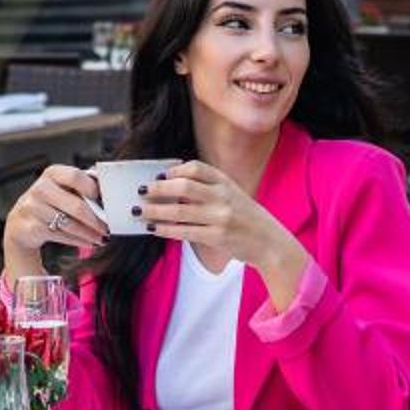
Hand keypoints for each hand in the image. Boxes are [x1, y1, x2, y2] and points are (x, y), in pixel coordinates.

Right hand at [4, 161, 105, 274]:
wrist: (20, 222)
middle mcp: (41, 189)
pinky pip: (61, 235)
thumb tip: (106, 188)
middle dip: (95, 220)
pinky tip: (88, 241)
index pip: (75, 176)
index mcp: (51, 173)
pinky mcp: (32, 227)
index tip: (104, 200)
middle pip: (76, 206)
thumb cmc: (48, 201)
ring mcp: (34, 208)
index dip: (92, 189)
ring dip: (89, 233)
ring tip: (101, 237)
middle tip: (107, 227)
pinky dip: (78, 240)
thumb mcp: (61, 187)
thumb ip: (80, 185)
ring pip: (70, 224)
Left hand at [140, 161, 306, 301]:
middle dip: (159, 188)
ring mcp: (221, 217)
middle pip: (184, 187)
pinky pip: (185, 231)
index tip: (159, 174)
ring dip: (155, 210)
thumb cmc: (246, 217)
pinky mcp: (217, 237)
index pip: (197, 168)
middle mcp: (223, 196)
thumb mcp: (232, 194)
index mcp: (226, 182)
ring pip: (180, 211)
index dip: (175, 170)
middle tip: (141, 191)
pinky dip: (165, 229)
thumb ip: (208, 189)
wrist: (269, 242)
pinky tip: (153, 228)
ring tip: (139, 211)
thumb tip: (171, 187)